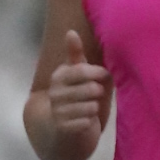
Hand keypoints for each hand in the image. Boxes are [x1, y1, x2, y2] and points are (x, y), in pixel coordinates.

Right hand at [37, 31, 111, 157]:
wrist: (59, 125)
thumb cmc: (74, 93)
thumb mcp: (74, 72)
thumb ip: (74, 54)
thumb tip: (71, 32)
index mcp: (59, 76)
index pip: (81, 71)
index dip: (98, 73)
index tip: (105, 75)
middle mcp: (55, 93)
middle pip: (90, 89)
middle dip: (98, 92)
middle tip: (96, 93)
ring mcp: (58, 111)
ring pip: (91, 107)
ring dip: (95, 107)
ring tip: (90, 106)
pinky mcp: (63, 128)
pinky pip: (86, 123)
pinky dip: (89, 122)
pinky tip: (85, 120)